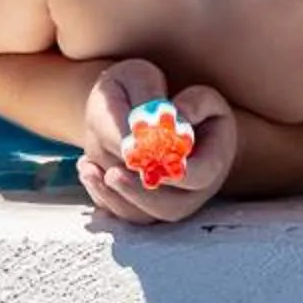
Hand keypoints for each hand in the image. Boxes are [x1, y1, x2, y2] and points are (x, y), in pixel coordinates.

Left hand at [79, 59, 237, 222]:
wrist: (142, 105)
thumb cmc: (158, 91)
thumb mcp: (186, 87)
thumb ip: (191, 100)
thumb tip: (178, 116)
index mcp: (215, 154)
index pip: (200, 175)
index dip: (175, 171)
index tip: (148, 154)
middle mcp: (194, 186)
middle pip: (170, 207)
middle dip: (139, 192)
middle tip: (112, 174)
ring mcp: (168, 199)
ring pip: (144, 216)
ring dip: (115, 198)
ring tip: (89, 170)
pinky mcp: (141, 204)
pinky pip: (124, 214)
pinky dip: (103, 198)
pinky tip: (87, 171)